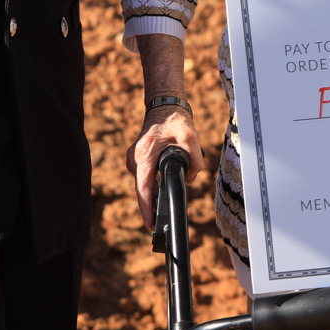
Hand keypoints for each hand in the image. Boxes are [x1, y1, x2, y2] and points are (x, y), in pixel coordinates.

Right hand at [131, 105, 204, 228]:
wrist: (164, 105)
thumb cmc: (176, 121)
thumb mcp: (191, 138)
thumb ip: (195, 162)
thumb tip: (189, 180)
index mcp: (146, 154)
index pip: (143, 187)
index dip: (147, 209)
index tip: (151, 224)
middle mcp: (135, 158)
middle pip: (142, 189)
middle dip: (152, 205)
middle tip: (162, 222)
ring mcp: (134, 159)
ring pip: (143, 184)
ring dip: (154, 192)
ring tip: (165, 201)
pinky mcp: (137, 159)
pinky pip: (144, 177)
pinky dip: (153, 183)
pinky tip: (162, 185)